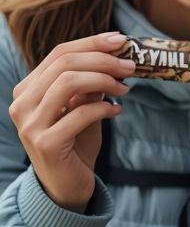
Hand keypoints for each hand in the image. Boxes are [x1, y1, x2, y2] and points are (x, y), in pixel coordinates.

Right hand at [8, 32, 133, 211]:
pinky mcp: (46, 143)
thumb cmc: (76, 141)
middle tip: (130, 66)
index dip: (93, 42)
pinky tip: (116, 111)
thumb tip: (114, 54)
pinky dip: (104, 108)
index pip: (59, 53)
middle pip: (65, 63)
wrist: (67, 185)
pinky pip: (80, 113)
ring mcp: (30, 124)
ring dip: (105, 81)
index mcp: (28, 89)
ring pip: (69, 83)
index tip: (122, 41)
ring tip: (124, 89)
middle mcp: (22, 104)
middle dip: (103, 60)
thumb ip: (89, 84)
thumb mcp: (82, 107)